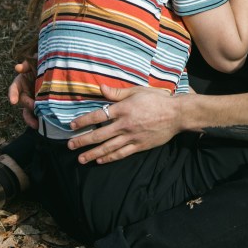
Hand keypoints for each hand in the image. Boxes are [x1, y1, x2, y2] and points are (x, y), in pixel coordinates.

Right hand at [7, 60, 38, 129]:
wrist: (59, 68)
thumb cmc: (44, 63)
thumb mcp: (36, 60)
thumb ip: (27, 63)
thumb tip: (18, 68)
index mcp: (21, 82)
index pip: (14, 88)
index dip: (12, 94)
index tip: (13, 101)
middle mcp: (25, 93)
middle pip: (23, 102)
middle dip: (28, 105)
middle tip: (33, 107)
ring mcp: (33, 100)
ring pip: (28, 112)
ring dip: (31, 119)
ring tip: (36, 125)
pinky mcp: (42, 106)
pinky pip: (39, 114)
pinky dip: (40, 119)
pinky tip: (45, 123)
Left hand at [66, 84, 183, 163]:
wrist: (176, 114)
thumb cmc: (157, 100)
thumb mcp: (137, 91)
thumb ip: (117, 92)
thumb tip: (100, 88)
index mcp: (123, 109)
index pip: (98, 116)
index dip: (83, 121)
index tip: (72, 126)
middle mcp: (125, 124)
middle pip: (99, 135)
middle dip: (83, 141)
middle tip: (70, 146)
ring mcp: (132, 137)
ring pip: (108, 147)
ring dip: (93, 153)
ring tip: (81, 158)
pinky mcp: (139, 146)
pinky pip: (121, 153)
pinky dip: (110, 157)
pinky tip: (100, 160)